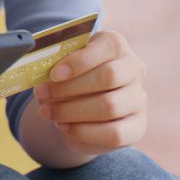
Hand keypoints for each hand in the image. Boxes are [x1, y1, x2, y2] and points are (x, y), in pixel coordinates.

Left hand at [34, 30, 147, 155]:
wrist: (81, 109)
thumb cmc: (70, 79)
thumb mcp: (62, 65)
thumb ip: (55, 65)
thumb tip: (40, 76)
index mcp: (116, 45)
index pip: (109, 46)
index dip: (80, 60)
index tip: (54, 74)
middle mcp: (133, 69)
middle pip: (109, 76)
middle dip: (70, 88)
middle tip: (43, 94)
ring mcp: (138, 99)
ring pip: (110, 106)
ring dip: (72, 111)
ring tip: (49, 112)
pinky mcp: (137, 127)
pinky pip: (114, 133)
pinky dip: (84, 132)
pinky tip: (64, 127)